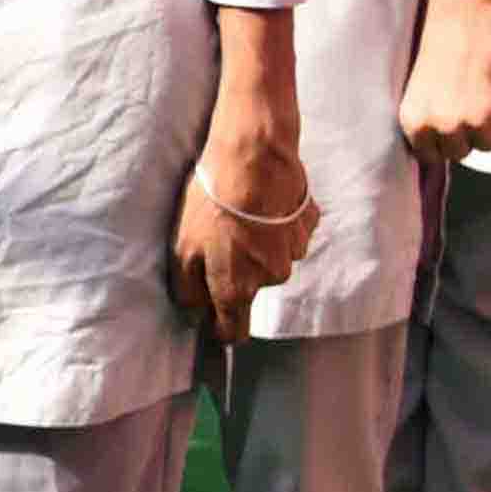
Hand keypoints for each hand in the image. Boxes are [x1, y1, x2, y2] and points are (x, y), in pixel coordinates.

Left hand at [175, 121, 314, 339]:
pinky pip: (289, 232)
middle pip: (253, 287)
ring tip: (241, 214)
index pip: (234, 331)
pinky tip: (262, 202)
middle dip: (238, 270)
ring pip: (272, 258)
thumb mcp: (183, 250)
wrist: (254, 160)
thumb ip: (189, 289)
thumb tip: (194, 312)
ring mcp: (294, 251)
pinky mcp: (307, 225)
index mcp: (238, 289)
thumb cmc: (211, 206)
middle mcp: (271, 278)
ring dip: (258, 243)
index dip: (221, 327)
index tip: (213, 319)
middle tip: (221, 239)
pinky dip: (276, 222)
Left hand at [396, 0, 490, 165]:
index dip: (444, 141)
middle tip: (470, 104)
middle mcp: (443, 127)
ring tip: (485, 93)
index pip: (432, 155)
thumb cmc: (440, 49)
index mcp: (414, 123)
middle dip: (467, 134)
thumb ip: (427, 121)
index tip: (450, 127)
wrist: (464, 18)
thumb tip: (441, 151)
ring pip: (489, 144)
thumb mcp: (419, 91)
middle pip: (461, 154)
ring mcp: (476, 123)